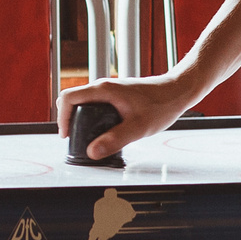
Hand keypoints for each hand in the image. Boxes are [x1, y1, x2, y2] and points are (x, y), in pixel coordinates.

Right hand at [56, 74, 196, 161]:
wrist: (178, 91)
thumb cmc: (162, 104)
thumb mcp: (138, 127)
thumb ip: (115, 140)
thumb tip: (92, 152)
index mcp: (103, 90)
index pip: (68, 98)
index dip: (62, 117)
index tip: (67, 135)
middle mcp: (103, 87)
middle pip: (72, 100)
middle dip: (68, 119)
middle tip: (75, 139)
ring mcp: (109, 91)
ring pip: (84, 102)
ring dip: (80, 119)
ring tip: (87, 138)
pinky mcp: (116, 96)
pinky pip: (95, 105)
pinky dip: (91, 117)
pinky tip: (102, 131)